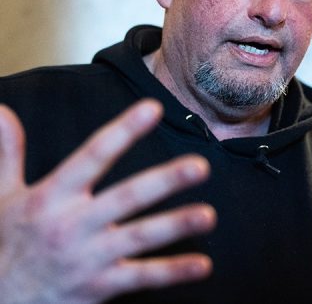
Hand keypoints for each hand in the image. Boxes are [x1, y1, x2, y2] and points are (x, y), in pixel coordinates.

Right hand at [0, 99, 215, 303]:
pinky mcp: (100, 287)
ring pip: (139, 238)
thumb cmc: (6, 243)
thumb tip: (2, 110)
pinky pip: (141, 278)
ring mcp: (90, 258)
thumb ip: (8, 152)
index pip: (93, 154)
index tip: (153, 108)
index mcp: (53, 196)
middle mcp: (74, 224)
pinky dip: (172, 272)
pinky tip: (202, 265)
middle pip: (127, 198)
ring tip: (208, 216)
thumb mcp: (2, 195)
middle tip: (200, 167)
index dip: (124, 131)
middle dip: (164, 181)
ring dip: (175, 226)